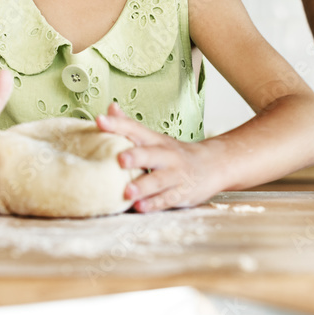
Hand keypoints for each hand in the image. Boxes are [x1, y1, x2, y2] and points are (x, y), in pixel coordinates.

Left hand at [96, 104, 219, 212]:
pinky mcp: (181, 194)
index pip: (135, 129)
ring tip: (127, 191)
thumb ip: (130, 126)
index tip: (100, 120)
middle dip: (136, 156)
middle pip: (150, 154)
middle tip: (120, 159)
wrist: (213, 165)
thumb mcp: (154, 138)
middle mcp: (166, 155)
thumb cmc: (174, 152)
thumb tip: (110, 107)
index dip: (118, 124)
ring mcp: (175, 175)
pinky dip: (154, 204)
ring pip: (159, 180)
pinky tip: (140, 207)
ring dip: (143, 186)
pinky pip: (167, 199)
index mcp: (155, 140)